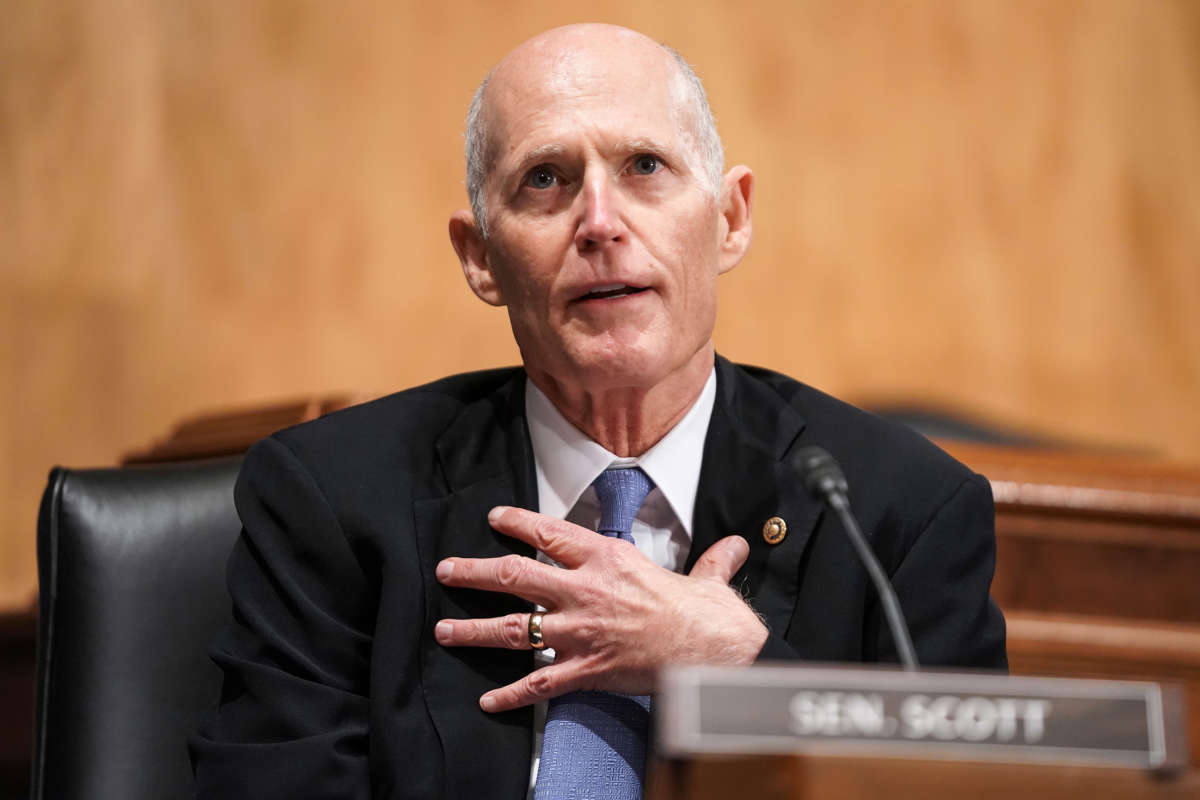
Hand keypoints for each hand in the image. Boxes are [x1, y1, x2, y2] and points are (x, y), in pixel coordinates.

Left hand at [434, 506, 767, 711]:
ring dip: (474, 629)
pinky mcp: (586, 671)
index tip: (495, 517)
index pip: (550, 533)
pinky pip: (539, 683)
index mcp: (609, 559)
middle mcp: (585, 591)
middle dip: (475, 572)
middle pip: (515, 575)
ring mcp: (580, 632)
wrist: (714, 655)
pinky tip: (488, 700)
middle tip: (447, 570)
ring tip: (444, 630)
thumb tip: (734, 548)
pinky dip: (512, 694)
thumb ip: (712, 562)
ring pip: (514, 628)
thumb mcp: (707, 579)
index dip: (517, 522)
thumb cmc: (709, 616)